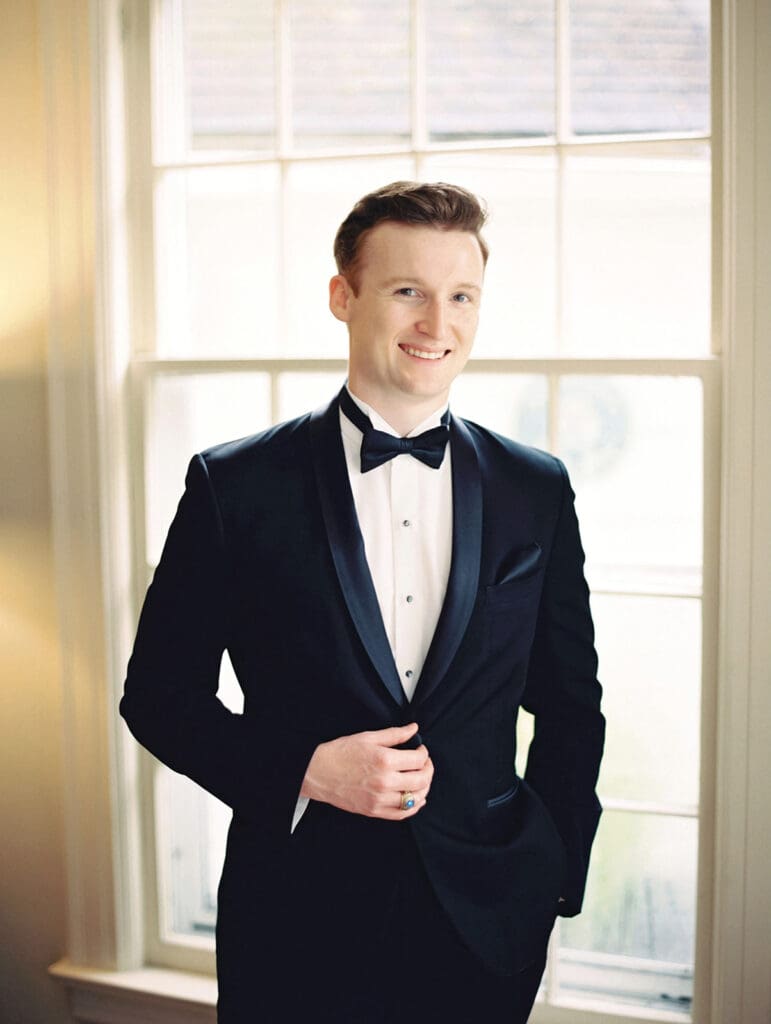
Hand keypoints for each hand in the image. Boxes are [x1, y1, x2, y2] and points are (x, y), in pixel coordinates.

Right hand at [300, 722, 432, 819]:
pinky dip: (413, 807)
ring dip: (424, 788)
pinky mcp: (374, 811)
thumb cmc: (340, 753)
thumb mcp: (368, 737)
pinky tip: (415, 798)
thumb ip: (395, 734)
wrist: (318, 772)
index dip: (424, 753)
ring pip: (415, 799)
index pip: (418, 760)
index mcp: (385, 760)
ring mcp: (380, 799)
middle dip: (428, 769)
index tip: (421, 750)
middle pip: (422, 780)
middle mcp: (385, 782)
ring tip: (421, 779)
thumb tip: (414, 729)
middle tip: (425, 763)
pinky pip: (402, 814)